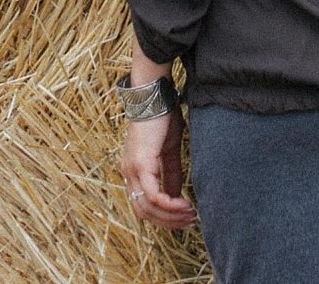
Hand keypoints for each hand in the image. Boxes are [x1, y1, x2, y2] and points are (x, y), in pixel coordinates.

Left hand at [121, 107, 196, 228]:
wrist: (155, 97)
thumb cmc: (162, 119)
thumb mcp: (168, 151)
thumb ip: (171, 174)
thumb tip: (176, 196)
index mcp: (132, 171)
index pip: (142, 206)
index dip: (162, 217)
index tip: (183, 218)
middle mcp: (128, 173)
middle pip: (143, 212)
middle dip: (167, 221)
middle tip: (189, 220)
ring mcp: (132, 169)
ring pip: (147, 207)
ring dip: (170, 215)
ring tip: (190, 213)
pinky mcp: (141, 163)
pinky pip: (153, 194)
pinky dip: (168, 203)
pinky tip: (183, 203)